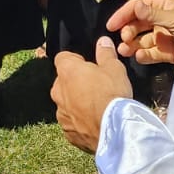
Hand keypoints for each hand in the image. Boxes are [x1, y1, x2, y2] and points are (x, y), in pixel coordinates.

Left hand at [51, 38, 132, 152]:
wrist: (114, 131)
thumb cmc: (113, 94)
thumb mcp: (114, 68)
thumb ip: (105, 53)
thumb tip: (103, 41)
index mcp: (67, 71)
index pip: (63, 57)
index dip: (75, 60)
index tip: (88, 65)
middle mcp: (58, 91)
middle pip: (63, 81)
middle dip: (75, 82)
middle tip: (95, 86)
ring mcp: (61, 113)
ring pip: (66, 103)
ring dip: (76, 103)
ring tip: (96, 107)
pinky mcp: (67, 132)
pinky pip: (71, 122)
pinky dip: (79, 121)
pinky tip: (94, 122)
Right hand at [107, 0, 173, 65]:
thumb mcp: (173, 17)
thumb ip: (152, 15)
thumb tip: (134, 7)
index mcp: (161, 6)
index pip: (137, 8)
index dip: (123, 15)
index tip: (110, 26)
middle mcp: (160, 20)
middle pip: (137, 24)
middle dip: (128, 31)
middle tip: (124, 40)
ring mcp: (163, 37)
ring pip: (142, 40)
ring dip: (132, 45)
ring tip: (125, 51)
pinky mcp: (167, 52)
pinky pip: (151, 53)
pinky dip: (144, 56)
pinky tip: (140, 57)